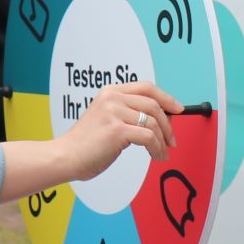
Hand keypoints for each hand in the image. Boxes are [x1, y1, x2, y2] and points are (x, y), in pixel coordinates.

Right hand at [55, 81, 178, 181]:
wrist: (65, 156)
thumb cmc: (86, 143)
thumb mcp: (107, 119)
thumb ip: (128, 113)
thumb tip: (161, 119)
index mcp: (110, 92)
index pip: (147, 87)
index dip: (166, 98)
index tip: (178, 109)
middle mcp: (112, 98)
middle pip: (154, 104)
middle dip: (168, 124)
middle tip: (172, 140)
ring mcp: (114, 113)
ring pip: (153, 122)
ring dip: (163, 140)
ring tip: (162, 152)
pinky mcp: (117, 130)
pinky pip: (149, 137)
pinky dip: (157, 148)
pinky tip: (156, 156)